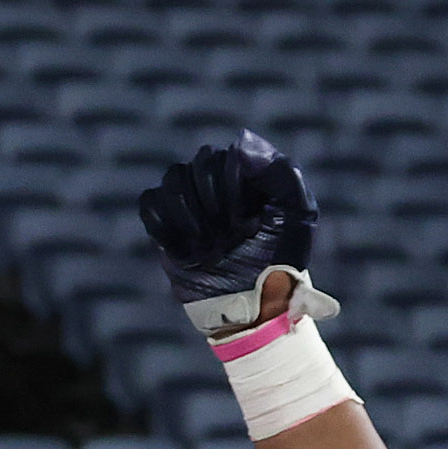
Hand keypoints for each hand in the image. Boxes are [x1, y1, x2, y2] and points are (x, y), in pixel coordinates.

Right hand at [135, 130, 321, 337]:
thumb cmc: (282, 262)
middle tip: (226, 235)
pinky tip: (185, 248)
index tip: (245, 221)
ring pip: (171, 181)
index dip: (229, 186)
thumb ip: (280, 172)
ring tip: (207, 245)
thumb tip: (241, 142)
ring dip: (189, 216)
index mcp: (248, 177)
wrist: (254, 307)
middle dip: (210, 204)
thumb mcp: (298, 215)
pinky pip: (150, 204)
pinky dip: (164, 224)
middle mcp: (217, 186)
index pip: (223, 156)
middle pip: (194, 166)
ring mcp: (190, 206)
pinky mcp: (167, 229)